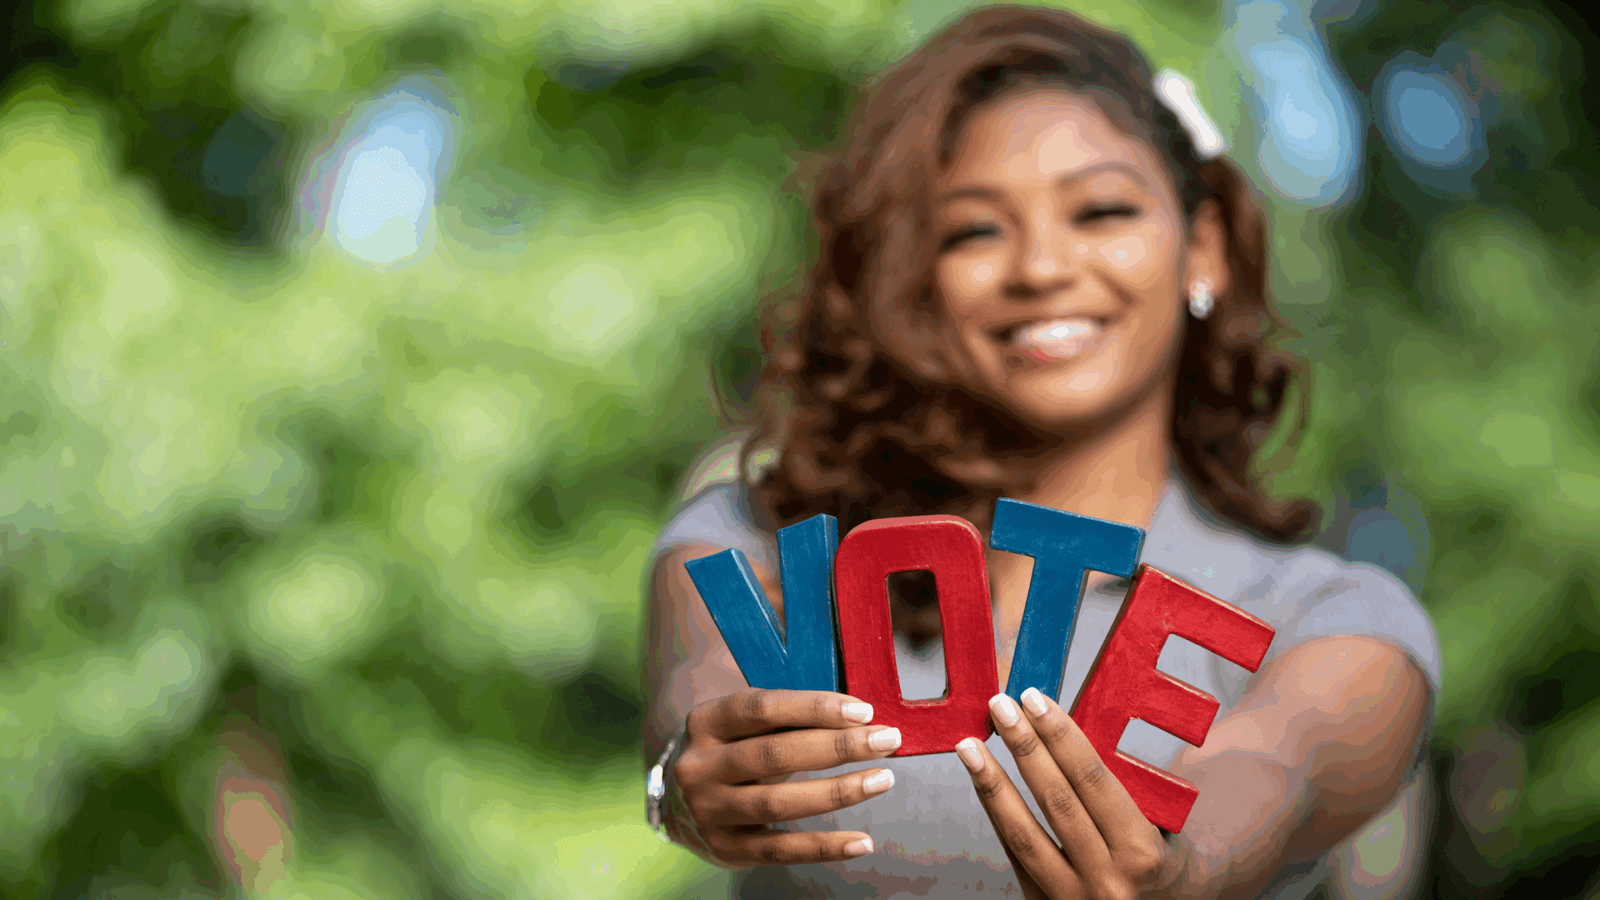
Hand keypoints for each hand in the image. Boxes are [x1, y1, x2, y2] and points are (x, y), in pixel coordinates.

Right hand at [665, 688, 902, 868]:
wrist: (677, 798)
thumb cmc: (732, 749)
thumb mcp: (744, 724)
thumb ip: (790, 718)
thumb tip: (860, 719)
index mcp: (706, 722)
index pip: (763, 708)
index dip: (815, 708)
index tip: (863, 712)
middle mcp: (700, 766)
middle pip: (775, 755)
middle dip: (838, 747)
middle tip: (887, 740)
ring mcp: (709, 811)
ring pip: (779, 803)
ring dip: (838, 792)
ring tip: (882, 779)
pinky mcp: (725, 849)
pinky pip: (781, 850)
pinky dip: (824, 847)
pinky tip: (863, 841)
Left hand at [957, 688, 1179, 899]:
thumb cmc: (1155, 859)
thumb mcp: (1154, 822)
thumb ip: (1109, 783)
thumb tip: (1054, 725)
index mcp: (1141, 852)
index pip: (1092, 779)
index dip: (1060, 735)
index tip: (1034, 700)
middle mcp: (1108, 880)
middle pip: (1055, 801)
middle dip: (1024, 747)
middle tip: (1000, 707)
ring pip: (1023, 833)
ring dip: (992, 783)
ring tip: (969, 746)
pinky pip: (1013, 855)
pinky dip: (995, 814)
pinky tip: (982, 782)